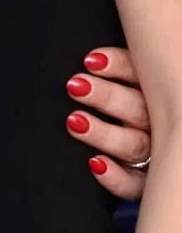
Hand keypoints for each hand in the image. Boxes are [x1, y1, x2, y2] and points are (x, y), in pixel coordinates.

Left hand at [67, 47, 150, 198]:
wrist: (145, 143)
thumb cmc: (124, 101)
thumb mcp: (127, 80)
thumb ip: (114, 67)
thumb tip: (92, 48)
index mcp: (153, 92)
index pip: (140, 74)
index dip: (118, 65)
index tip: (91, 61)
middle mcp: (157, 122)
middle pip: (137, 109)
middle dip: (107, 97)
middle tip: (76, 86)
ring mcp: (154, 152)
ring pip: (135, 145)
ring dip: (104, 133)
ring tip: (75, 121)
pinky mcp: (145, 181)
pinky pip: (135, 184)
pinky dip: (116, 177)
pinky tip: (96, 164)